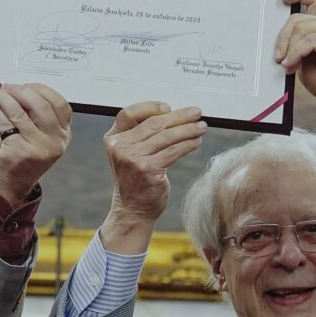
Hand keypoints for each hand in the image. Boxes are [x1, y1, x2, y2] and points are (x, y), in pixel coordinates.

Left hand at [0, 82, 72, 204]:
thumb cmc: (21, 154)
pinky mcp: (19, 152)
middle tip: (5, 86)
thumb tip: (16, 87)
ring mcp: (39, 148)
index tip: (24, 84)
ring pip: (19, 112)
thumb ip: (33, 114)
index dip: (41, 90)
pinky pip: (4, 122)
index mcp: (63, 134)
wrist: (10, 186)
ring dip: (2, 97)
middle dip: (20, 90)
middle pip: (40, 105)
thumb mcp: (34, 134)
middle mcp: (55, 142)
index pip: (59, 104)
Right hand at [99, 101, 206, 251]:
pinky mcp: (148, 170)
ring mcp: (133, 159)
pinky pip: (173, 151)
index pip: (129, 114)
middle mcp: (120, 147)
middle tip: (196, 113)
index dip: (150, 107)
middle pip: (153, 123)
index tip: (168, 108)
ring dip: (188, 129)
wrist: (132, 209)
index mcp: (113, 139)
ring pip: (166, 136)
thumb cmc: (135, 179)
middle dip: (179, 116)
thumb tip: (173, 115)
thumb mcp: (129, 154)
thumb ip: (140, 135)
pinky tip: (196, 142)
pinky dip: (188, 144)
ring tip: (201, 127)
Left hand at [272, 0, 315, 119]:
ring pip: (301, 29)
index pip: (312, 0)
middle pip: (297, 18)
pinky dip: (296, 53)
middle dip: (282, 37)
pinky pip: (309, 41)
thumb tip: (277, 43)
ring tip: (286, 65)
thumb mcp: (303, 61)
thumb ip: (294, 47)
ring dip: (289, 49)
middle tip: (277, 57)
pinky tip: (291, 65)